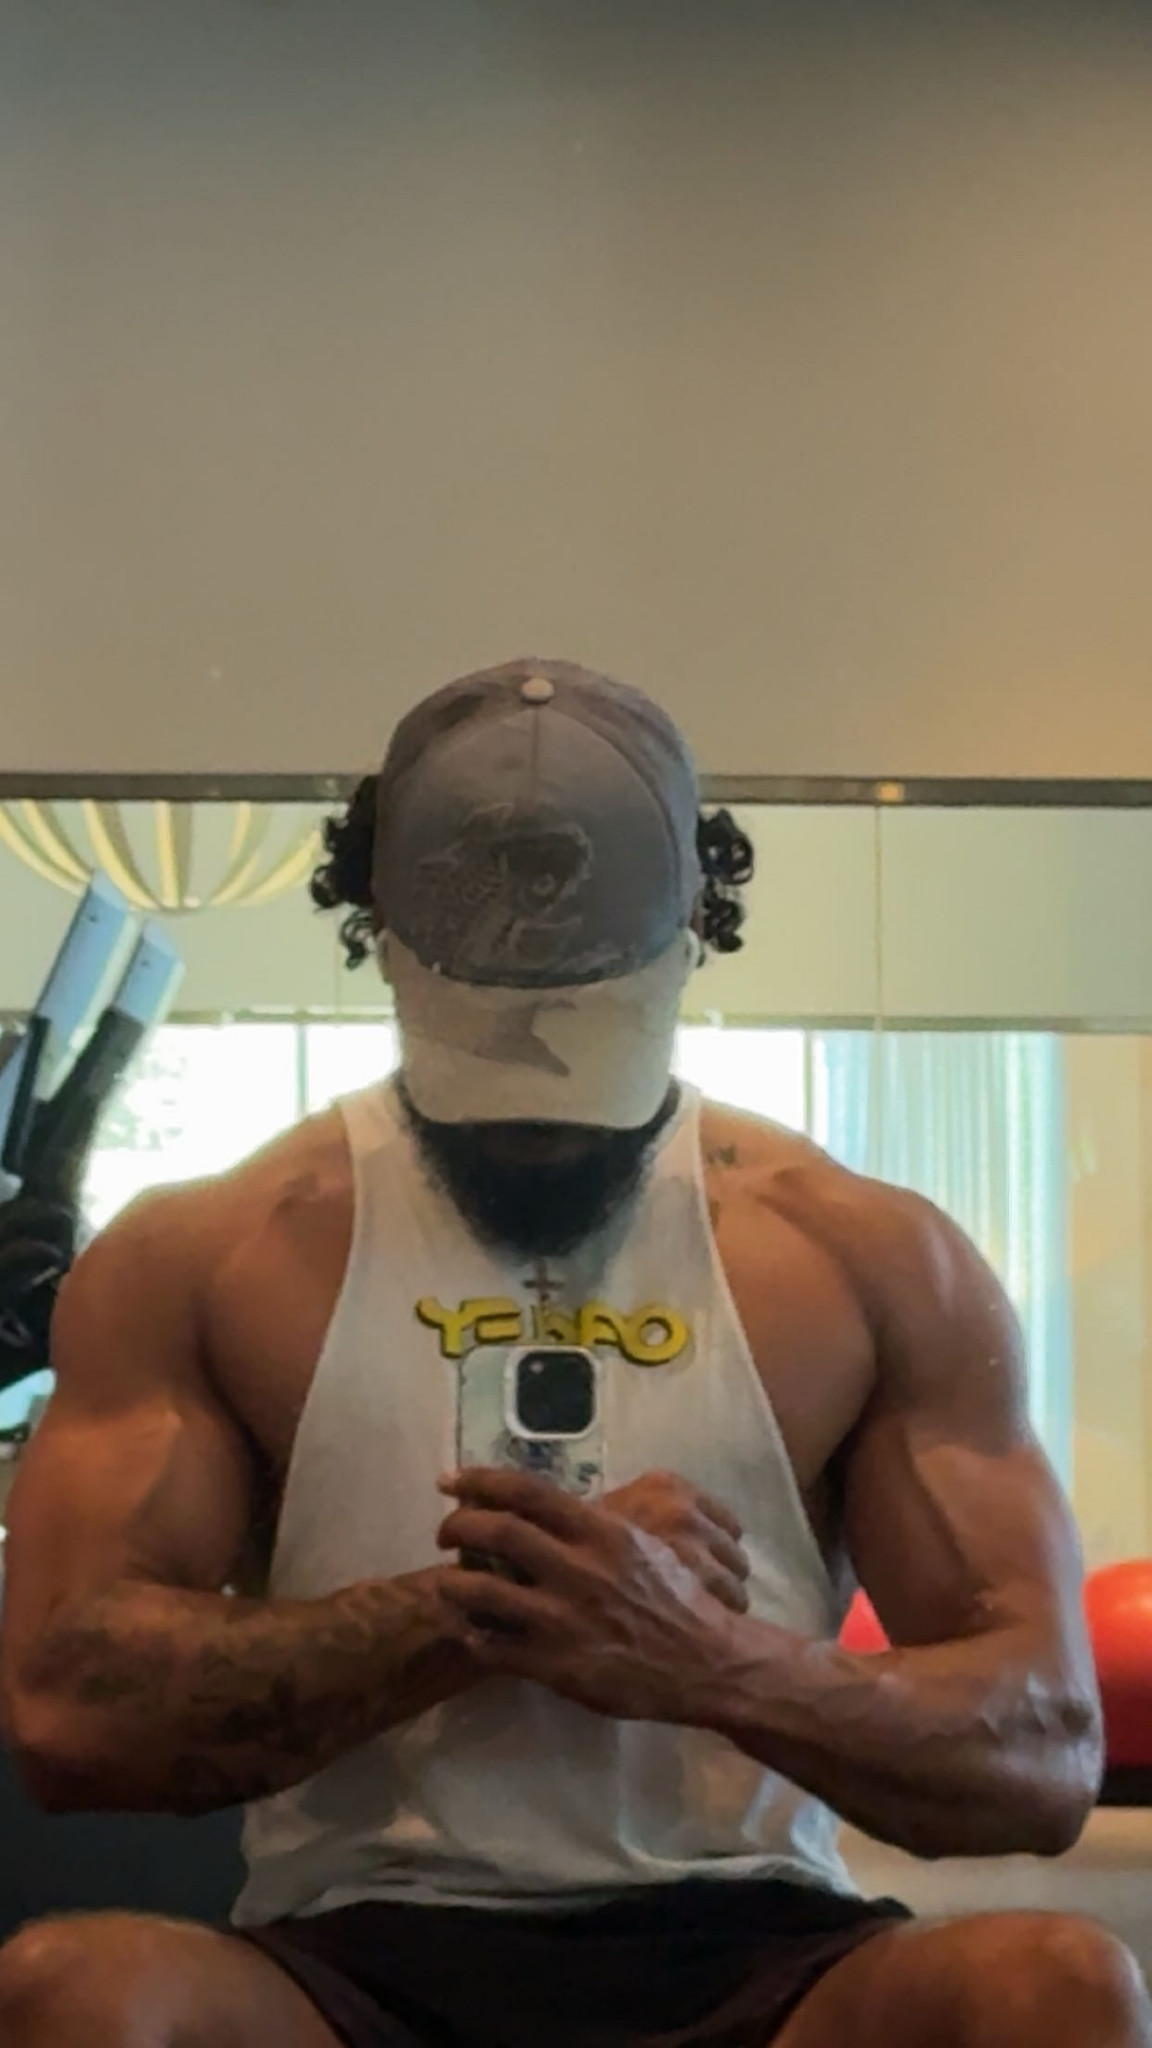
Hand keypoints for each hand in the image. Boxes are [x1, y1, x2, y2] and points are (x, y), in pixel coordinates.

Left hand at [436, 1467, 741, 1723]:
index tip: (450, 1479)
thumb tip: (550, 1509)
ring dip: (451, 1582)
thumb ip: (594, 1526)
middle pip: (496, 1531)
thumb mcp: (642, 1543)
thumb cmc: (676, 1596)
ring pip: (481, 1590)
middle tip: (445, 1531)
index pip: (526, 1490)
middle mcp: (577, 1569)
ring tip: (443, 1581)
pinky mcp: (555, 1665)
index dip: (480, 1480)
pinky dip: (471, 1632)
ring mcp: (563, 1619)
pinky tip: (467, 1628)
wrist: (705, 1662)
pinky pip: (493, 1646)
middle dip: (457, 1525)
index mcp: (600, 1532)